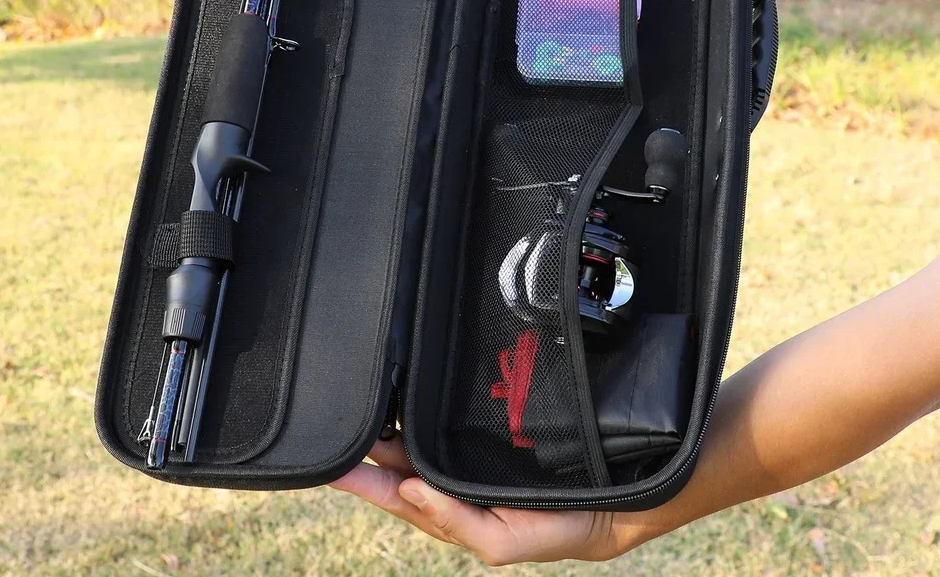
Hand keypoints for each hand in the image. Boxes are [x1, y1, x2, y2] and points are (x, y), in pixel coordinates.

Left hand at [329, 433, 658, 565]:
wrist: (608, 500)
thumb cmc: (555, 528)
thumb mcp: (502, 542)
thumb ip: (456, 522)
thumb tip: (407, 491)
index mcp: (454, 514)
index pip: (398, 496)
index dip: (364, 481)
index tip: (331, 464)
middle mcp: (456, 485)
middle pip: (400, 466)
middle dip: (367, 450)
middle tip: (332, 424)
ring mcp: (471, 458)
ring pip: (420, 442)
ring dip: (390, 428)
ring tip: (360, 406)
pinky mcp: (489, 434)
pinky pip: (448, 424)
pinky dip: (423, 415)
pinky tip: (408, 398)